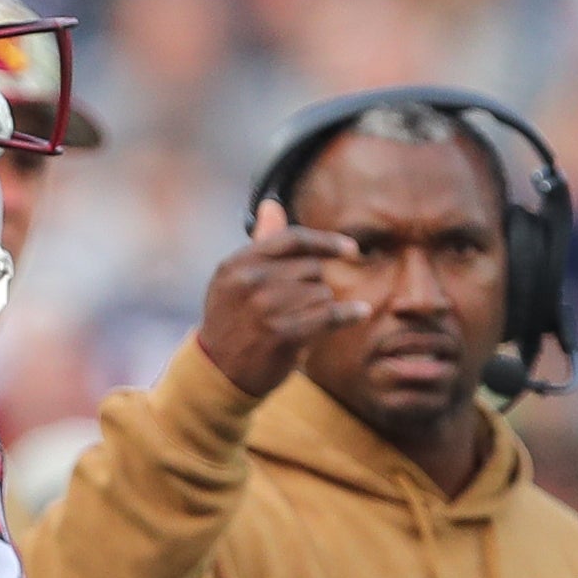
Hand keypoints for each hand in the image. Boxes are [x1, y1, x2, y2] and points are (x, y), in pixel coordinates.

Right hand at [194, 198, 365, 397]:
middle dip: (315, 286)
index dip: (326, 242)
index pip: (292, 240)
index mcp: (237, 264)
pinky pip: (328, 315)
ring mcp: (264, 308)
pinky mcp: (280, 335)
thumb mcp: (236, 280)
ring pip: (321, 293)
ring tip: (301, 322)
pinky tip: (359, 313)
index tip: (351, 249)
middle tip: (300, 307)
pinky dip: (348, 315)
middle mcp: (249, 282)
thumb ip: (260, 244)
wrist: (217, 373)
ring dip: (321, 308)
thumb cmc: (233, 322)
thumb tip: (272, 205)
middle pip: (311, 268)